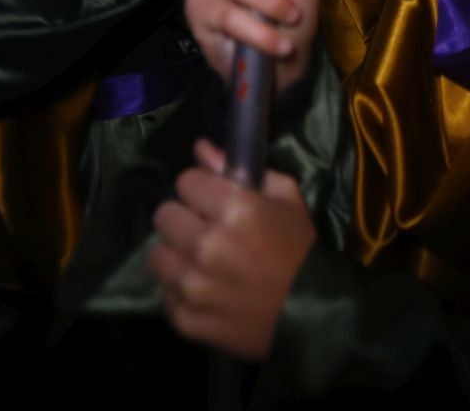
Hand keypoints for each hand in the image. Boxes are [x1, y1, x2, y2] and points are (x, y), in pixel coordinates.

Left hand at [148, 138, 317, 360]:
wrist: (313, 313)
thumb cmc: (301, 249)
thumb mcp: (286, 198)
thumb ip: (240, 170)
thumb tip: (201, 149)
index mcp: (233, 210)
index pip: (186, 182)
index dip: (201, 190)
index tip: (213, 201)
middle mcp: (206, 245)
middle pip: (164, 215)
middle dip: (185, 219)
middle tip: (206, 232)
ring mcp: (192, 286)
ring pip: (157, 255)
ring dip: (177, 255)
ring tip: (202, 263)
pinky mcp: (186, 319)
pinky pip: (164, 294)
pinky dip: (181, 292)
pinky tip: (206, 291)